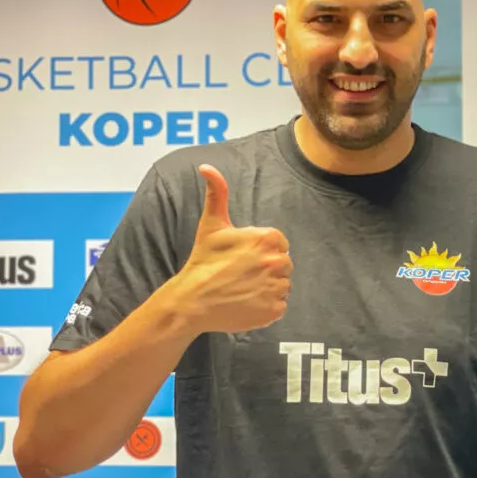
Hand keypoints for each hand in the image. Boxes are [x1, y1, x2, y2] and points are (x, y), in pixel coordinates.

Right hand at [174, 164, 292, 334]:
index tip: (244, 257)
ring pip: (282, 285)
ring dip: (268, 287)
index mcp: (267, 239)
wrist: (192, 300)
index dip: (262, 250)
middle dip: (267, 268)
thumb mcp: (211, 224)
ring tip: (244, 288)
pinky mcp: (275, 311)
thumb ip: (217, 193)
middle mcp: (277, 262)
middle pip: (283, 264)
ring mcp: (277, 288)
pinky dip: (267, 306)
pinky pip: (280, 305)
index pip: (279, 244)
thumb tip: (207, 167)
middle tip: (242, 274)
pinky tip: (248, 302)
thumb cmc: (203, 261)